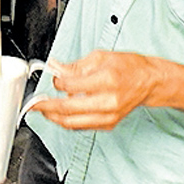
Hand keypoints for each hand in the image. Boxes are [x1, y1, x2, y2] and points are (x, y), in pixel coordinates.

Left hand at [31, 51, 161, 130]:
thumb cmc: (128, 67)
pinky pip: (81, 126)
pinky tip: (58, 114)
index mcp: (106, 80)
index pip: (70, 86)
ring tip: (42, 110)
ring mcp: (109, 116)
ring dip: (53, 117)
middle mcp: (108, 101)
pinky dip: (67, 121)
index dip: (56, 82)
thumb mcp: (100, 57)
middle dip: (46, 106)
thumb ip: (75, 66)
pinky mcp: (109, 124)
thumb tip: (55, 70)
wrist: (149, 82)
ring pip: (72, 123)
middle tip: (33, 103)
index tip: (51, 78)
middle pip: (68, 109)